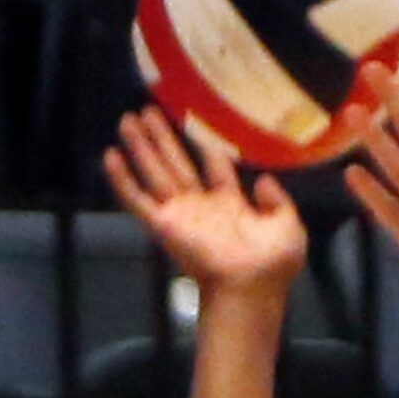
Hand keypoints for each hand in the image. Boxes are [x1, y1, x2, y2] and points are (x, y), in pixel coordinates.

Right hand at [105, 109, 305, 296]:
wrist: (250, 286)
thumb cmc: (272, 263)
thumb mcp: (287, 226)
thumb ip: (277, 201)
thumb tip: (264, 180)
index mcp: (230, 207)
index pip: (216, 171)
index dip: (209, 150)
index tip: (199, 127)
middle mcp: (201, 208)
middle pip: (177, 164)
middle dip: (162, 138)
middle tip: (147, 111)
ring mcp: (180, 216)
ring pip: (155, 173)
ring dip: (141, 147)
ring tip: (127, 119)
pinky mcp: (164, 226)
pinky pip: (137, 200)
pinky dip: (122, 179)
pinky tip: (110, 155)